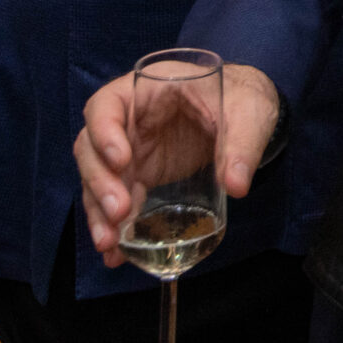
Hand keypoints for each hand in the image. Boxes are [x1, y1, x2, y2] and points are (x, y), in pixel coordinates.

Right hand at [73, 61, 278, 266]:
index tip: (122, 161)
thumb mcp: (250, 114)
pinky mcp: (140, 175)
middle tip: (119, 213)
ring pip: (98, 179)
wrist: (247, 116)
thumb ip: (243, 144)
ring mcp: (130, 149)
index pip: (107, 104)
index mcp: (149, 88)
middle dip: (100, 183)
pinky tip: (116, 253)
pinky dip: (115, 226)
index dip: (105, 131)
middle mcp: (129, 119)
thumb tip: (236, 185)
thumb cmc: (243, 100)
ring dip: (98, 212)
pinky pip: (116, 199)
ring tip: (109, 245)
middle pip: (92, 148)